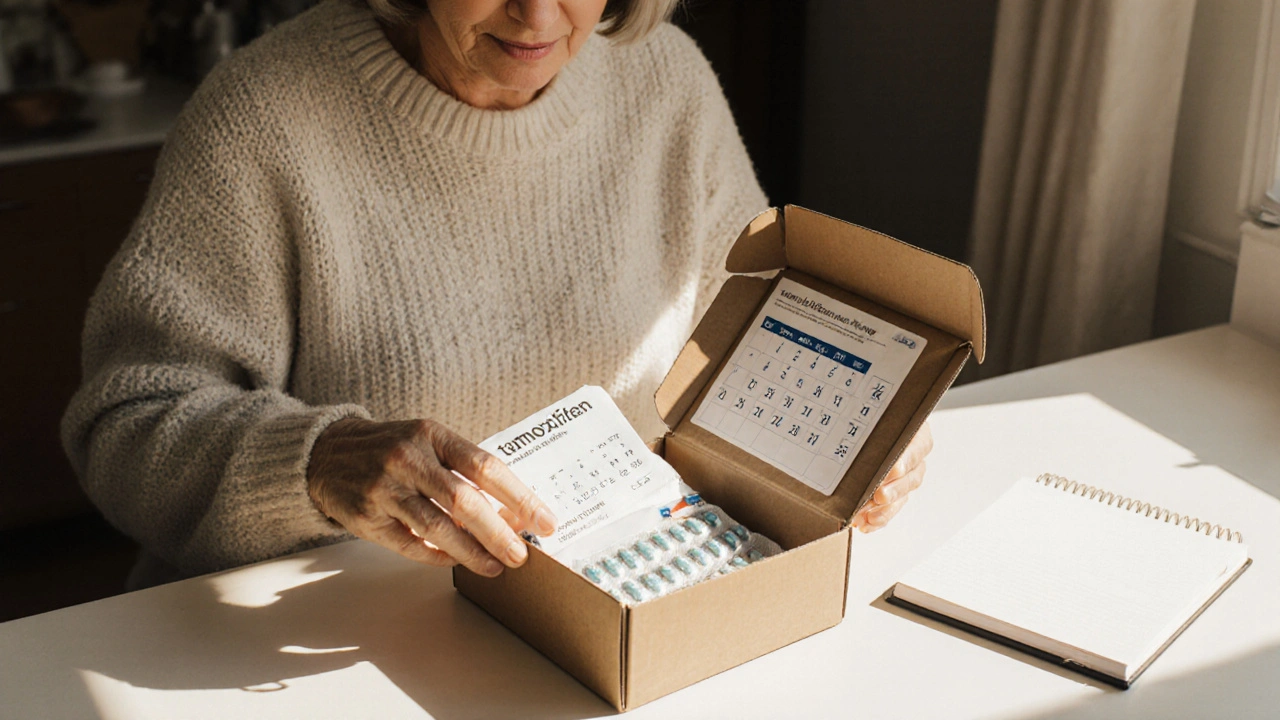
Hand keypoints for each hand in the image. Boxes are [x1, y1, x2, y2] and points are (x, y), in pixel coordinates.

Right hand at [306, 417, 557, 575]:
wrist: (327, 453)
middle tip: (521, 555)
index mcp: (431, 435)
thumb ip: (466, 472)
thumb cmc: (393, 450)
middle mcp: (407, 459)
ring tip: (495, 567)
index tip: (545, 521)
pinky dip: (437, 557)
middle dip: (499, 532)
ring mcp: (384, 489)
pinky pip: (410, 545)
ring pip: (437, 528)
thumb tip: (513, 512)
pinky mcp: (366, 517)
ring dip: (471, 552)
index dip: (520, 497)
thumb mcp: (428, 443)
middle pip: (464, 501)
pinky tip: (456, 562)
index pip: (485, 467)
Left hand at [852, 421, 932, 532]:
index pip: (918, 445)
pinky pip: (891, 508)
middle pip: (912, 475)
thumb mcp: (866, 411)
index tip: (892, 469)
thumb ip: (863, 418)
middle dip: (895, 489)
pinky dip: (879, 518)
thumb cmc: (861, 412)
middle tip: (879, 496)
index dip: (906, 459)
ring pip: (903, 495)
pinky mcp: (895, 492)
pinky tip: (865, 524)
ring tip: (868, 516)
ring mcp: (906, 475)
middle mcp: (913, 454)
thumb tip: (852, 417)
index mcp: (912, 429)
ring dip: (886, 508)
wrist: (856, 417)